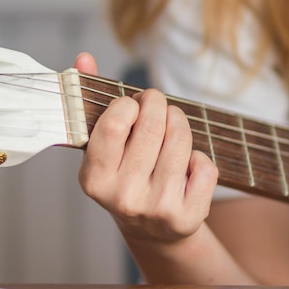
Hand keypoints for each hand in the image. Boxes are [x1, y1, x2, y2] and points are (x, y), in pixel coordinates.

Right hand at [73, 53, 217, 243]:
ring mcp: (158, 209)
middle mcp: (124, 198)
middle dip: (159, 104)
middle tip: (159, 102)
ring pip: (181, 141)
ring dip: (180, 122)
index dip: (129, 104)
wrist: (152, 231)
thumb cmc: (125, 178)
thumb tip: (84, 57)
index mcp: (95, 181)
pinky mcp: (188, 216)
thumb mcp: (104, 149)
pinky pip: (205, 164)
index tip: (133, 103)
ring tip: (173, 122)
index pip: (113, 126)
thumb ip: (93, 102)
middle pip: (153, 127)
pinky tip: (187, 163)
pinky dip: (199, 156)